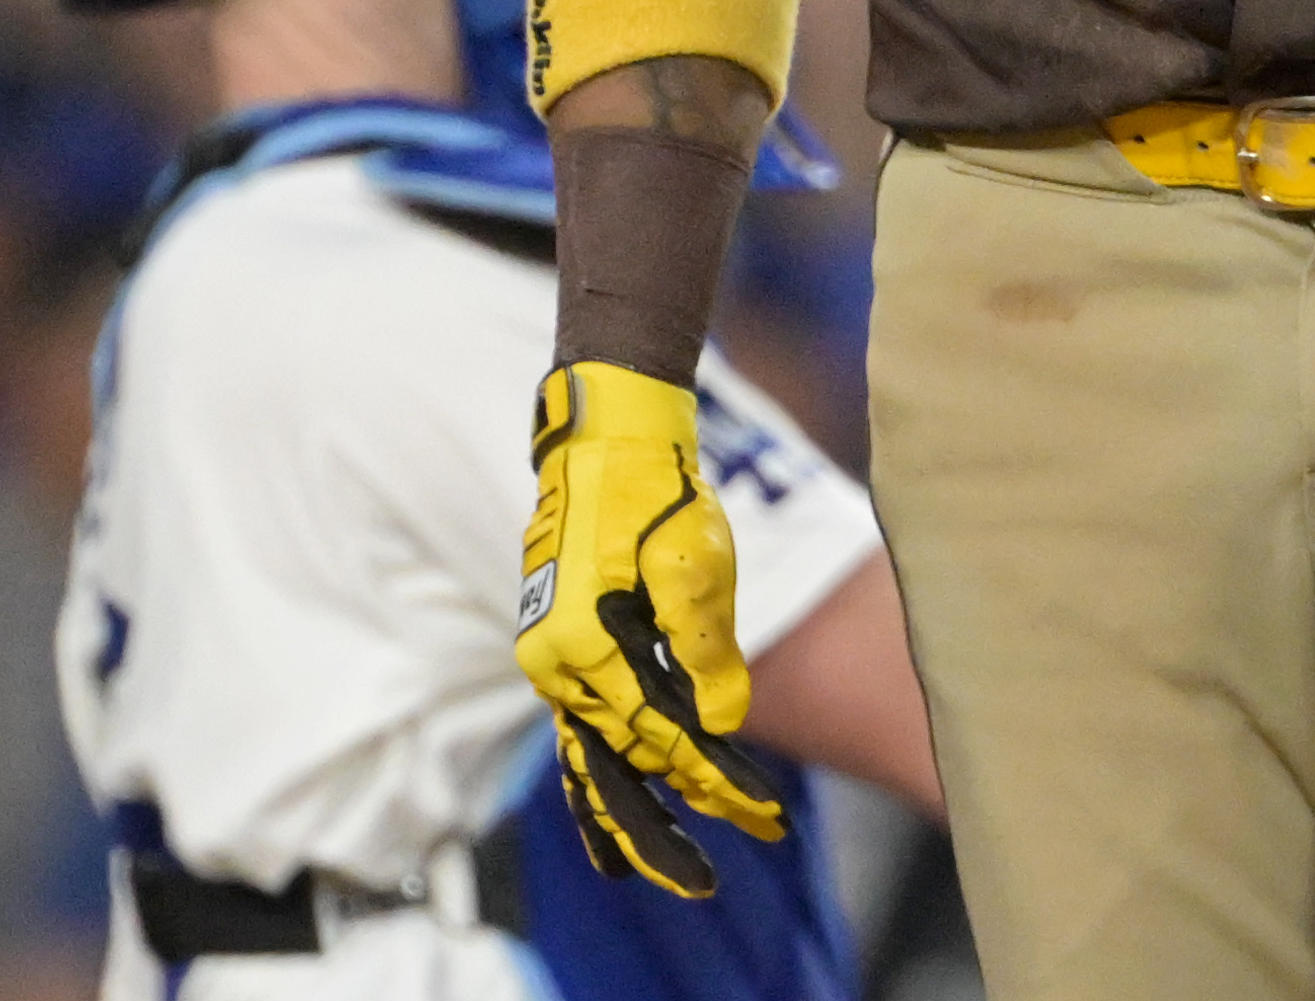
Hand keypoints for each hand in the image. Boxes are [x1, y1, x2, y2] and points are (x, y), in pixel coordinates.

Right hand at [516, 361, 787, 891]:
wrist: (606, 444)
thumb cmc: (656, 493)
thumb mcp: (691, 561)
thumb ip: (703, 645)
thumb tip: (719, 724)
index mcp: (584, 644)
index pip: (660, 733)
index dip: (712, 778)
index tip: (759, 814)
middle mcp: (557, 664)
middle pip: (621, 762)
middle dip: (674, 818)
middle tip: (724, 864)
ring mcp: (555, 663)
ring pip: (594, 761)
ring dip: (634, 817)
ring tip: (672, 870)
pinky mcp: (567, 655)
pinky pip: (583, 736)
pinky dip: (604, 781)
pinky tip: (623, 821)